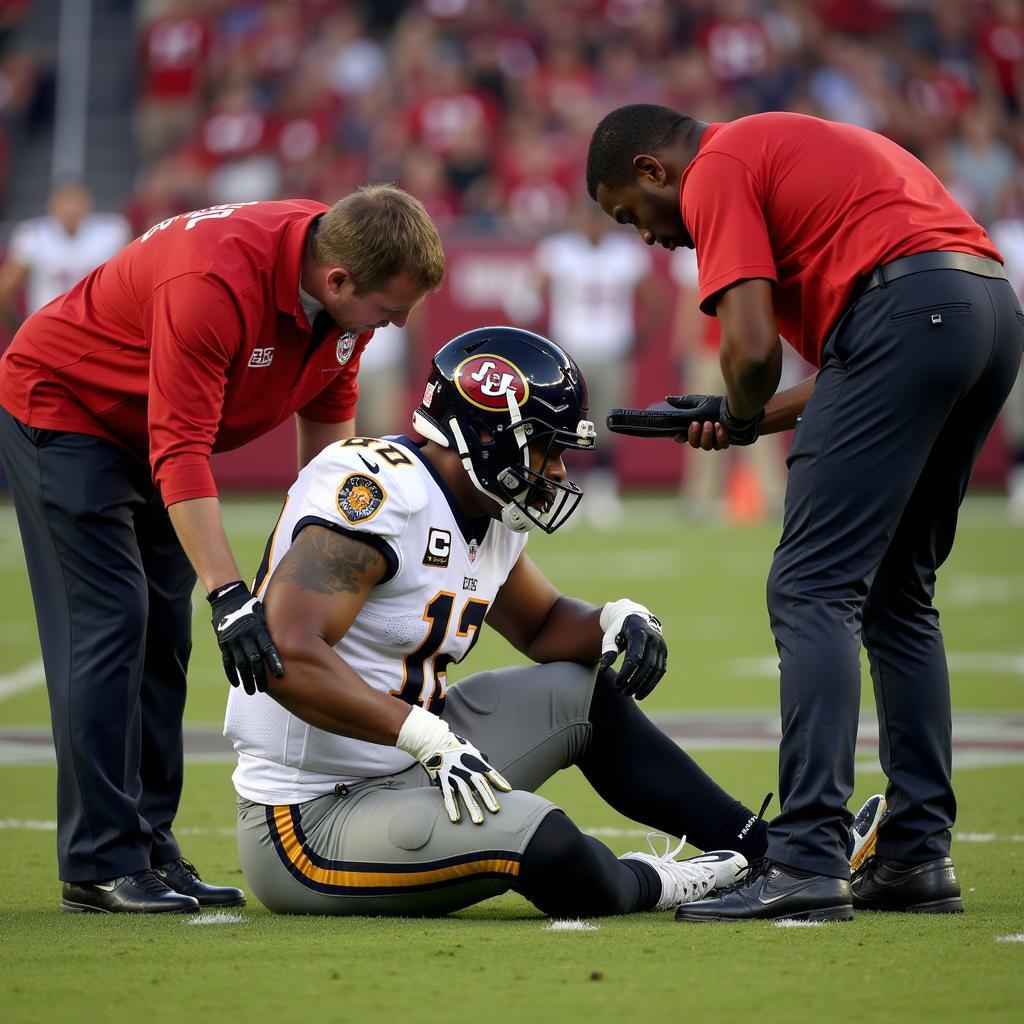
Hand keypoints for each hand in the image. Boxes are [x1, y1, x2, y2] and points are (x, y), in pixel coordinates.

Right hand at [208, 581, 283, 694]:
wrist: (227, 599)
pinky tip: (237, 683)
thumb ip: (271, 629)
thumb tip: (289, 640)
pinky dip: (231, 674)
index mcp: (258, 629)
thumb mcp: (263, 615)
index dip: (274, 662)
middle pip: (253, 660)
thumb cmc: (251, 608)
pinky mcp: (224, 644)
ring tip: (251, 690)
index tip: (280, 674)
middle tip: (263, 689)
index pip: (268, 648)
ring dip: (246, 678)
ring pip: (240, 664)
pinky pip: (227, 662)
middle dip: (259, 676)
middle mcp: (246, 636)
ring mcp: (233, 641)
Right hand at [396, 705, 511, 823]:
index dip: (500, 781)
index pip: (491, 773)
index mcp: (475, 762)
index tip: (508, 790)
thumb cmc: (454, 746)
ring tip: (478, 821)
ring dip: (473, 808)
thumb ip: (479, 760)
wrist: (435, 741)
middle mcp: (467, 770)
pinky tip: (456, 819)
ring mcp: (455, 776)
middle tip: (495, 811)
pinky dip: (452, 808)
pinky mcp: (444, 780)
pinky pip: (449, 796)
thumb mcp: (471, 750)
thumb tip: (487, 765)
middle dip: (488, 799)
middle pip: (480, 786)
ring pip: (466, 794)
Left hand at [599, 598, 667, 699]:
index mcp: (639, 632)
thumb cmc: (618, 628)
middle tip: (623, 691)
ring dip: (645, 685)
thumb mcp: (610, 635)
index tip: (617, 683)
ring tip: (632, 695)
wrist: (634, 617)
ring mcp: (661, 646)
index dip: (626, 672)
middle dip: (635, 681)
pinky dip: (652, 683)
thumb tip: (604, 668)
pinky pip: (660, 671)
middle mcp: (654, 639)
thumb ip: (608, 650)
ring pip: (656, 670)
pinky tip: (641, 692)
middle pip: (647, 666)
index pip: (635, 657)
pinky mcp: (664, 652)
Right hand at [664, 394, 762, 446]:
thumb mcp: (699, 402)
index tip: (678, 434)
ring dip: (707, 435)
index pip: (683, 438)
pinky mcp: (726, 441)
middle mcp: (704, 437)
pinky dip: (720, 437)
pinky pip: (721, 445)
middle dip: (694, 434)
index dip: (679, 438)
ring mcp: (715, 441)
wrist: (738, 406)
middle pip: (694, 444)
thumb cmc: (718, 405)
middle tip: (696, 423)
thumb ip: (683, 402)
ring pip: (706, 446)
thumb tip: (667, 398)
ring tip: (710, 423)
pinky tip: (720, 427)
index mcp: (695, 429)